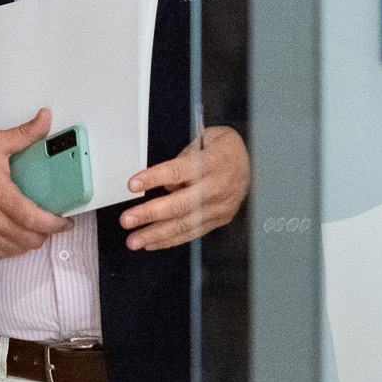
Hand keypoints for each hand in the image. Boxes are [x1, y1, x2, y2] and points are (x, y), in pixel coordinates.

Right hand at [0, 108, 74, 258]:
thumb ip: (24, 134)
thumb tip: (44, 120)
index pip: (34, 219)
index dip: (54, 224)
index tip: (65, 221)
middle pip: (30, 238)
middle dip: (46, 232)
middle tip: (51, 221)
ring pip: (18, 248)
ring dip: (31, 240)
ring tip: (35, 227)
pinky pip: (2, 253)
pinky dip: (14, 246)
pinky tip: (17, 234)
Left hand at [119, 126, 248, 250]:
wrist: (253, 162)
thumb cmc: (223, 149)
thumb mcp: (205, 139)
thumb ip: (184, 159)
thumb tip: (164, 184)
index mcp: (213, 162)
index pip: (180, 171)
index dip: (155, 178)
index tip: (133, 185)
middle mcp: (218, 187)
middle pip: (181, 204)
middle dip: (151, 214)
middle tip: (127, 220)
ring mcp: (220, 207)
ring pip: (186, 224)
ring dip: (156, 234)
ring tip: (134, 240)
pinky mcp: (219, 219)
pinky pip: (193, 233)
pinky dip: (170, 240)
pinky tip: (151, 242)